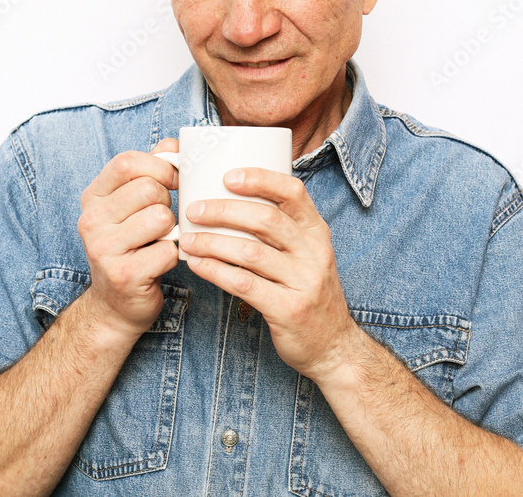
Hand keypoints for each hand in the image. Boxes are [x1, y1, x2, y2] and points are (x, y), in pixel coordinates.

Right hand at [76, 139, 179, 341]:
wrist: (116, 304)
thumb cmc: (133, 246)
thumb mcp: (133, 205)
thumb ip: (152, 171)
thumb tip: (173, 144)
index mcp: (93, 197)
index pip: (127, 162)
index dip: (160, 166)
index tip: (175, 179)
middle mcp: (91, 220)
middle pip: (148, 188)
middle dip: (167, 202)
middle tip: (162, 221)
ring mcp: (104, 249)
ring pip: (161, 217)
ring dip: (171, 230)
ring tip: (160, 241)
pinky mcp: (124, 274)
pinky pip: (168, 250)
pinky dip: (173, 256)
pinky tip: (160, 263)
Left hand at [178, 168, 361, 382]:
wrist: (334, 346)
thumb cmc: (309, 293)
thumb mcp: (307, 254)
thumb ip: (282, 230)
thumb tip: (232, 200)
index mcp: (317, 232)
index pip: (293, 192)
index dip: (260, 179)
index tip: (227, 176)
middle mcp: (314, 252)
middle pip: (266, 219)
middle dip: (223, 211)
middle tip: (194, 210)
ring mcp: (304, 282)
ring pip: (250, 252)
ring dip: (212, 243)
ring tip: (188, 240)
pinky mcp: (288, 309)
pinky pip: (244, 284)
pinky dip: (216, 271)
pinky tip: (198, 265)